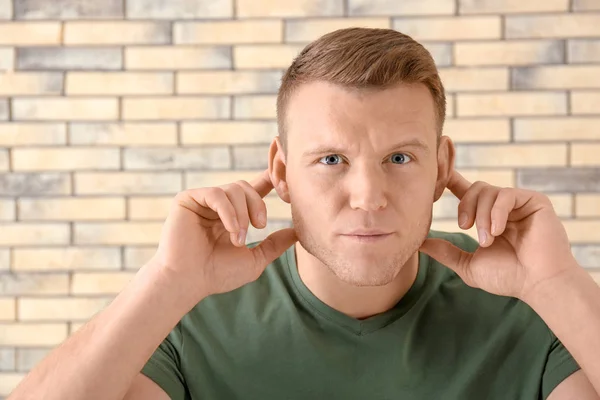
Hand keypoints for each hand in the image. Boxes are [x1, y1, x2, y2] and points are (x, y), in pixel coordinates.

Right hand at [148, 170, 297, 301]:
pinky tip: (230, 231)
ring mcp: (202, 200)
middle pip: (246, 186)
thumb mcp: (255, 259)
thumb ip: (274, 244)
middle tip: (260, 227)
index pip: (253, 190)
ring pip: (234, 189)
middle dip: (258, 205)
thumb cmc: (217, 274)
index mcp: (232, 215)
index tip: (284, 182)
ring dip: (242, 214)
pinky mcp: (187, 199)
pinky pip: (217, 194)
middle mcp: (217, 205)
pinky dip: (229, 212)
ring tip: (238, 239)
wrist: (189, 282)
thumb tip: (297, 232)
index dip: (269, 180)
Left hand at [419, 170, 576, 300]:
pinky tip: (498, 230)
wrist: (538, 284)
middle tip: (464, 227)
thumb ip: (445, 252)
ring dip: (481, 216)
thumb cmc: (508, 277)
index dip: (452, 180)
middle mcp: (503, 207)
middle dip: (464, 206)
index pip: (467, 191)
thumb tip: (419, 243)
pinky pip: (506, 195)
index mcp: (488, 217)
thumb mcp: (468, 264)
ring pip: (488, 191)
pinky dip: (496, 212)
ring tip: (487, 239)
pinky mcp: (534, 201)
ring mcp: (519, 203)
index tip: (439, 176)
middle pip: (475, 188)